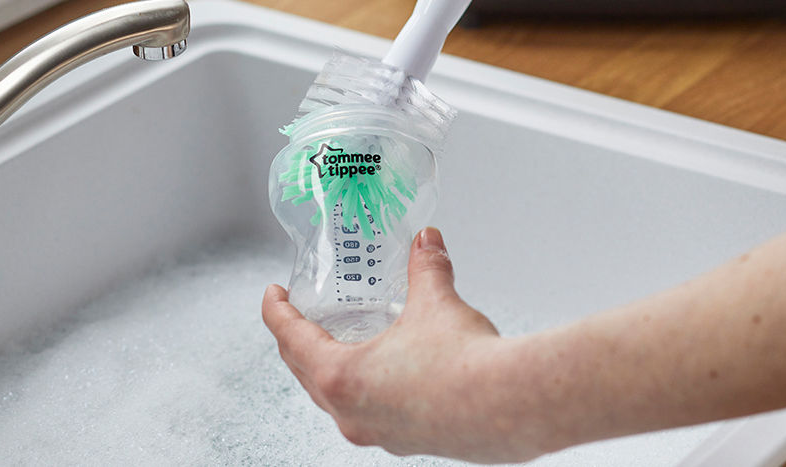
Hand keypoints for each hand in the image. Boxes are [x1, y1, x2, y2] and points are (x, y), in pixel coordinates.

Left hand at [262, 227, 548, 462]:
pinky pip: (369, 416)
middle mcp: (351, 414)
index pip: (291, 340)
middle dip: (298, 342)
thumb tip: (426, 241)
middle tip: (298, 317)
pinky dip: (363, 392)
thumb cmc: (466, 364)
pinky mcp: (406, 443)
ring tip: (337, 346)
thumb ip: (425, 268)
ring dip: (329, 371)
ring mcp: (377, 434)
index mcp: (341, 378)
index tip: (273, 295)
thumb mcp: (436, 303)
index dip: (276, 312)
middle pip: (305, 374)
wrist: (512, 408)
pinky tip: (382, 378)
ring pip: (334, 401)